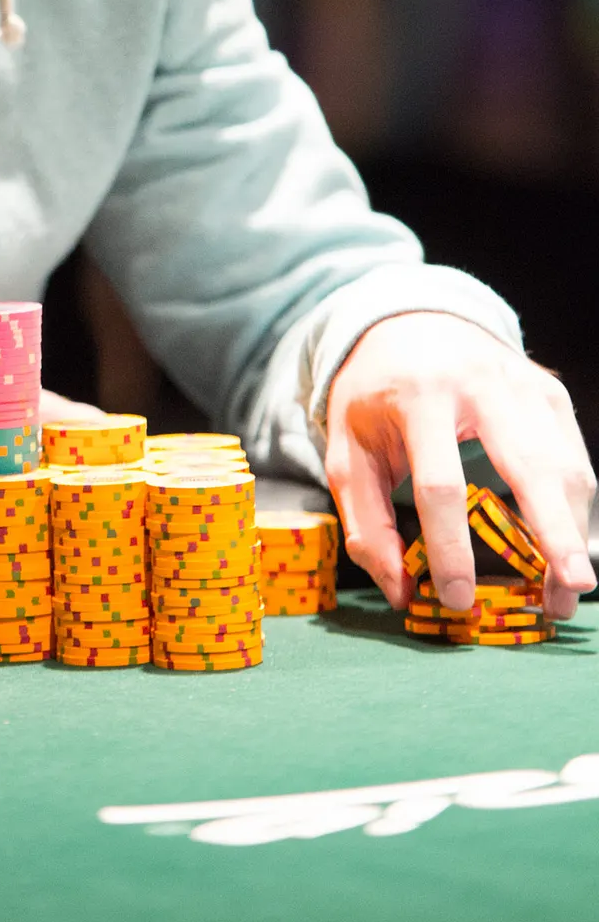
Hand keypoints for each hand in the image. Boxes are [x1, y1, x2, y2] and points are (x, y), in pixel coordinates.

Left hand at [325, 313, 595, 619]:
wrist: (408, 323)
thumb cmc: (374, 396)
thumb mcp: (346, 450)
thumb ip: (366, 522)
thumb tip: (401, 591)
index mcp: (419, 396)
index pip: (439, 483)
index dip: (450, 546)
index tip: (458, 598)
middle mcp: (480, 384)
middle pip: (529, 465)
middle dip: (553, 532)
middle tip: (568, 591)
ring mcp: (524, 385)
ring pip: (564, 465)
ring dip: (573, 533)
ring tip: (565, 592)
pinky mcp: (551, 393)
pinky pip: (574, 457)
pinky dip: (577, 508)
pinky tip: (567, 548)